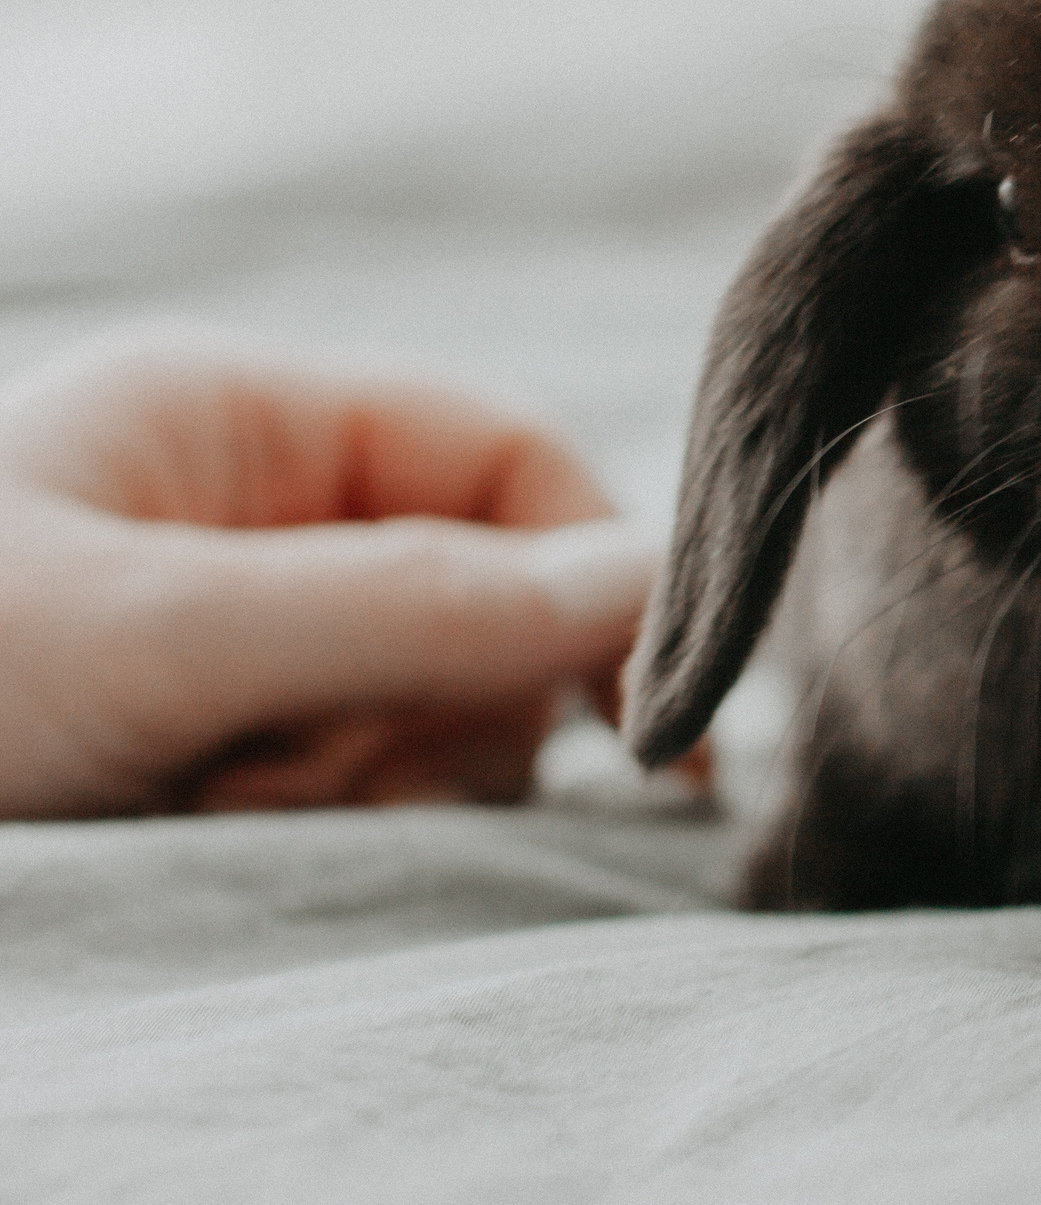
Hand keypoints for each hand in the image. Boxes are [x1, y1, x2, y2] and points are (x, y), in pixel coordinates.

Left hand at [0, 331, 659, 818]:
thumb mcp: (159, 638)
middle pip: (486, 606)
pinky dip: (330, 837)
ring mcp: (240, 646)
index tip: (644, 717)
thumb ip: (414, 605)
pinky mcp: (218, 761)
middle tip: (313, 782)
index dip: (594, 576)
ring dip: (372, 790)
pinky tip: (226, 856)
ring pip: (436, 718)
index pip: (505, 458)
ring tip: (223, 818)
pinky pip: (367, 797)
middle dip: (431, 714)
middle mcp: (257, 519)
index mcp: (241, 419)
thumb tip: (647, 585)